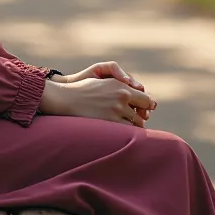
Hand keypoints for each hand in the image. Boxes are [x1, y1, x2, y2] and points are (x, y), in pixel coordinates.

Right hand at [41, 73, 156, 126]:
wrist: (68, 98)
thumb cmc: (85, 90)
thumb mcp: (105, 82)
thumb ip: (123, 89)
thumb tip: (145, 99)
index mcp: (121, 85)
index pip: (146, 98)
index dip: (147, 106)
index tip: (144, 112)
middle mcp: (121, 95)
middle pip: (144, 112)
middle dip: (141, 117)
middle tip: (136, 120)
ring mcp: (116, 109)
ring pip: (137, 123)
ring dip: (133, 125)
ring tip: (124, 125)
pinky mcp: (110, 121)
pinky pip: (127, 131)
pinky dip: (126, 132)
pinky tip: (119, 131)